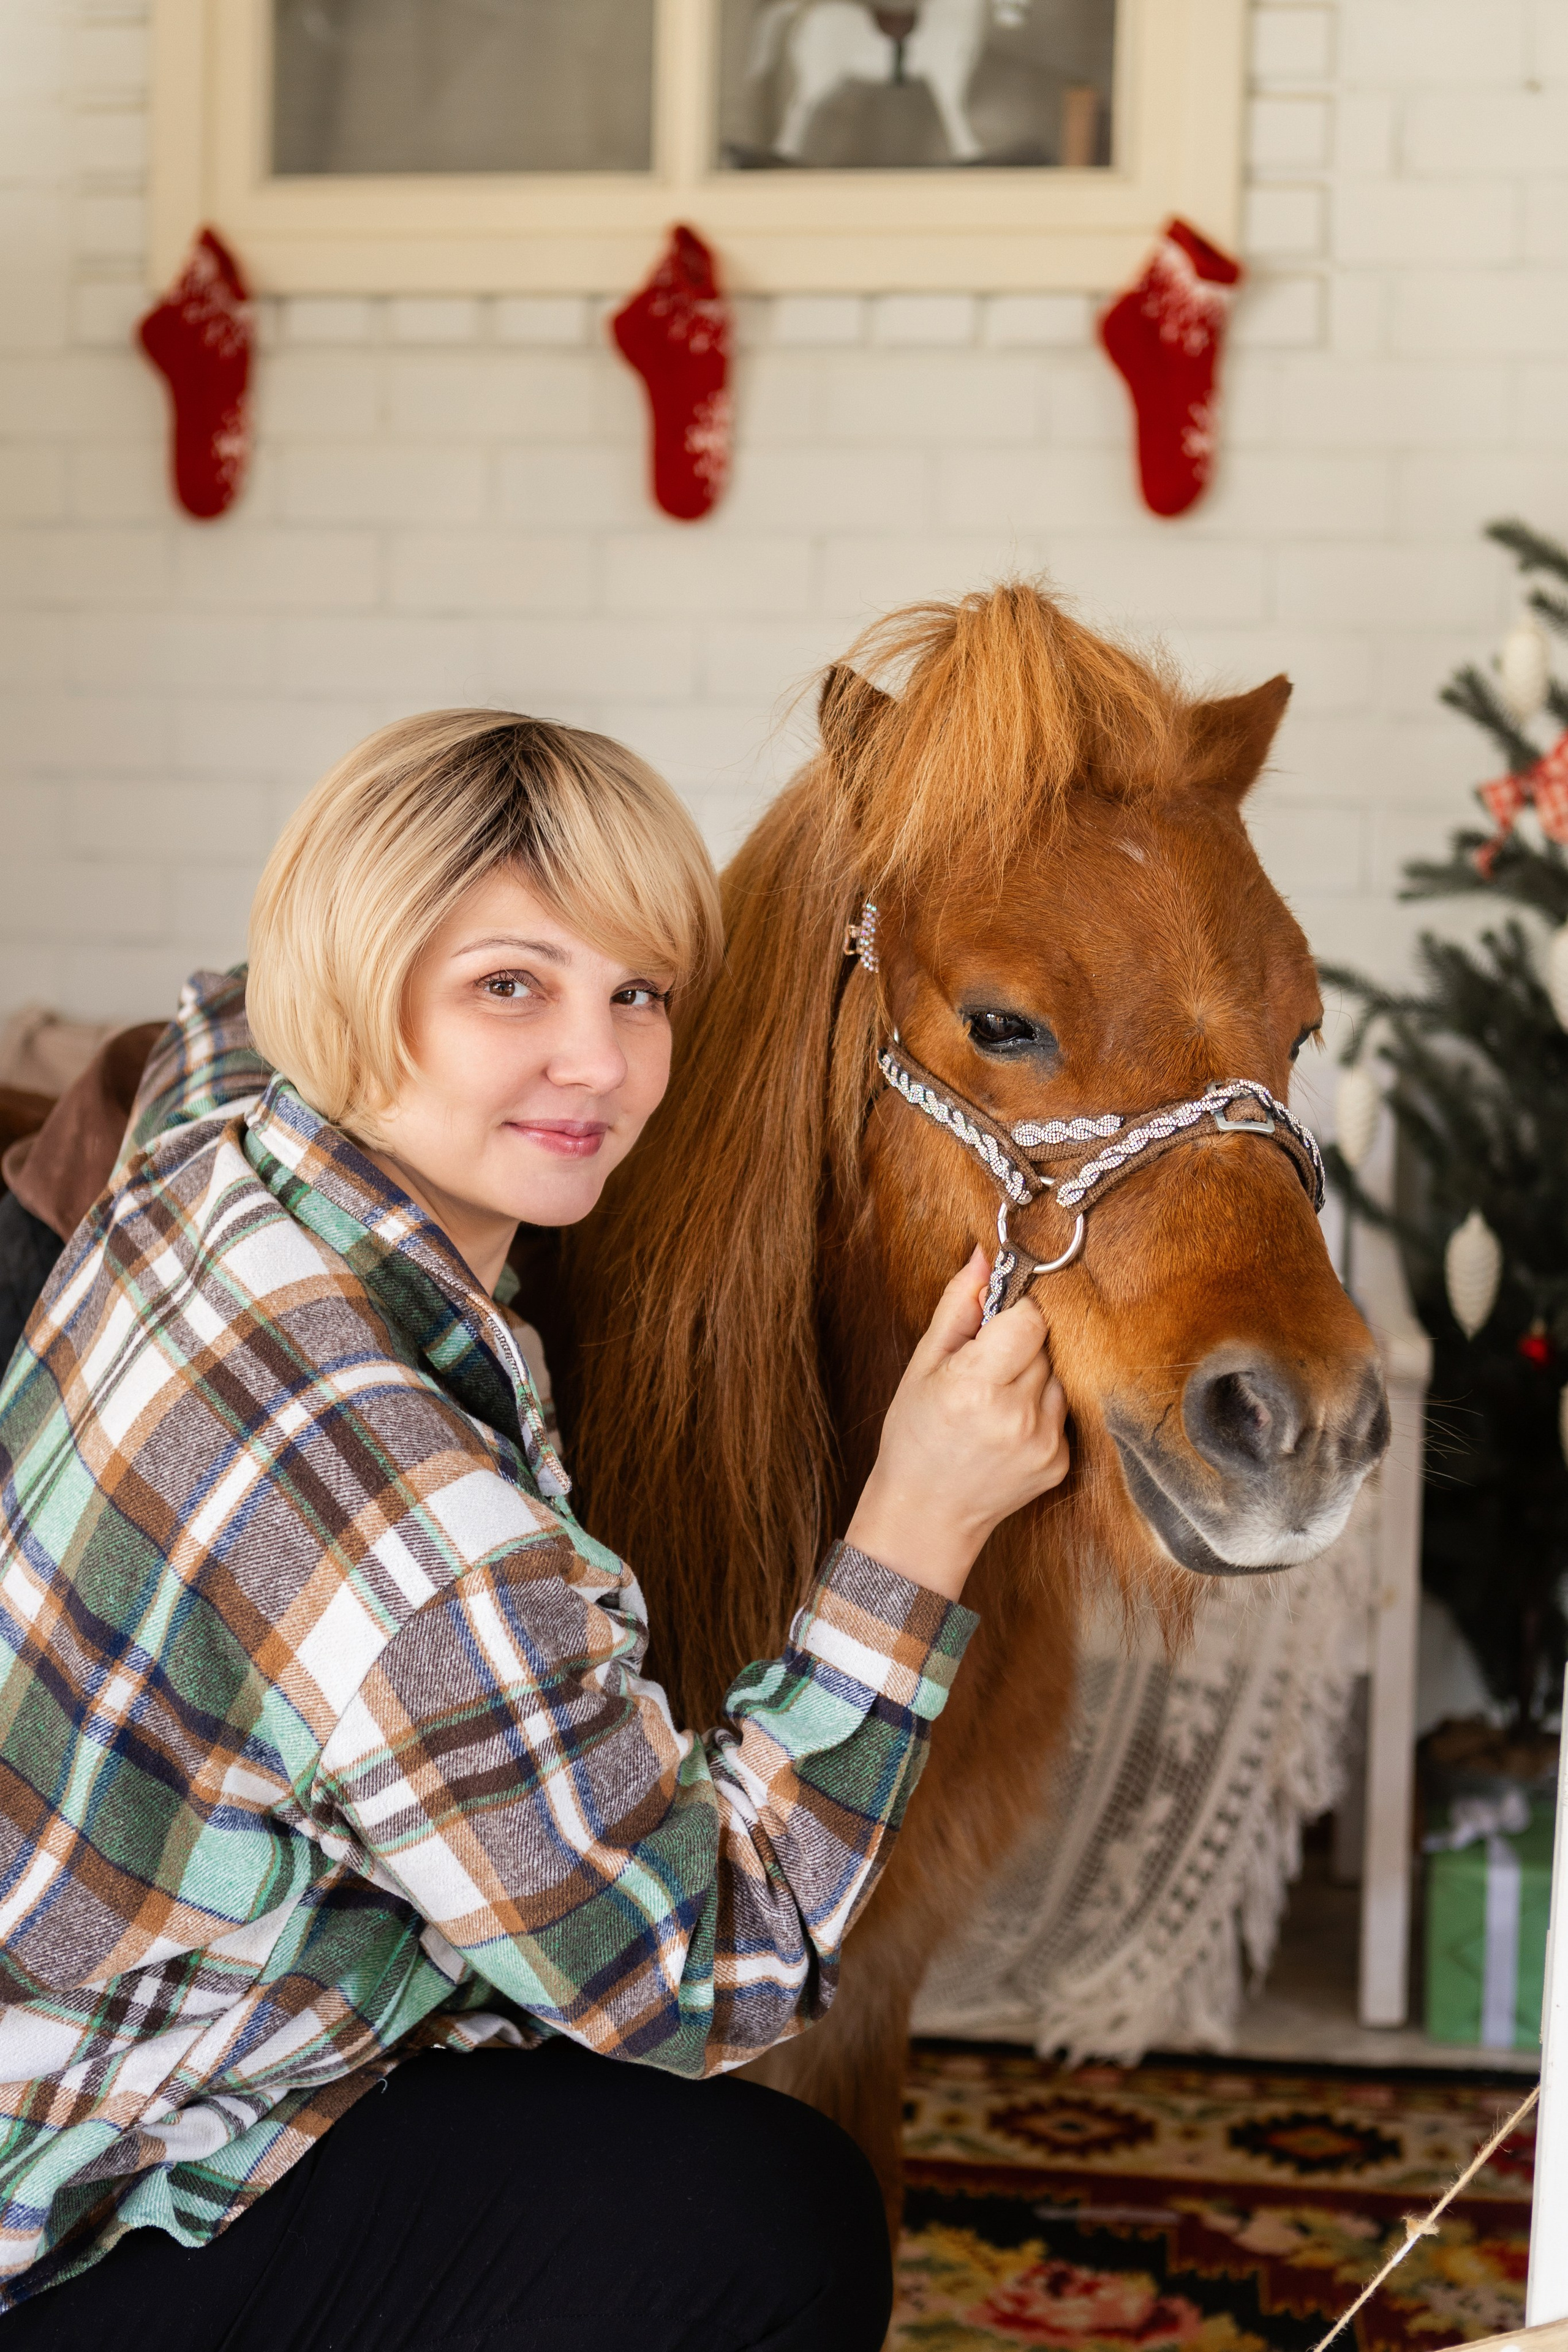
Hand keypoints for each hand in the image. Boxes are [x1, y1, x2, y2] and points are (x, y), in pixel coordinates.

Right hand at [844, 1247, 1068, 1602]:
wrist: (926, 1513)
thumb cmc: (915, 1437)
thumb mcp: (923, 1366)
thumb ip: (959, 1307)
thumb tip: (985, 1258)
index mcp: (976, 1385)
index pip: (1030, 1319)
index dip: (1013, 1315)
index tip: (992, 1326)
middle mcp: (1017, 1415)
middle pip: (1045, 1345)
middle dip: (1017, 1347)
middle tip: (984, 1371)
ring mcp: (1044, 1442)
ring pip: (1057, 1376)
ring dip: (1031, 1378)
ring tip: (993, 1402)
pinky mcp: (1060, 1462)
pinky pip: (1060, 1410)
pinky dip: (1038, 1410)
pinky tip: (1006, 1428)